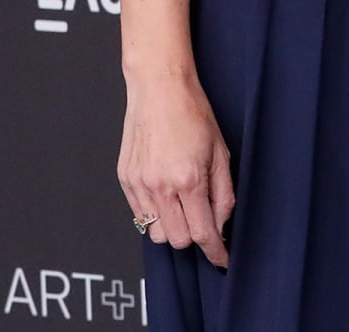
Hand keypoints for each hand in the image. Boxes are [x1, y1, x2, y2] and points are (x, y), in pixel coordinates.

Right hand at [118, 76, 235, 267]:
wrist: (159, 88)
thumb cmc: (193, 112)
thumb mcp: (221, 151)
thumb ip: (223, 192)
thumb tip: (221, 223)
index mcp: (188, 179)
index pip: (202, 232)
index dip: (215, 252)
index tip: (222, 259)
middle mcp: (160, 186)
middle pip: (178, 240)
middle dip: (195, 235)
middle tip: (203, 216)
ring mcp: (139, 184)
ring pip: (156, 233)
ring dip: (172, 226)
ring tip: (182, 202)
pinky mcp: (125, 179)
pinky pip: (139, 215)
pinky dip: (154, 213)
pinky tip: (165, 192)